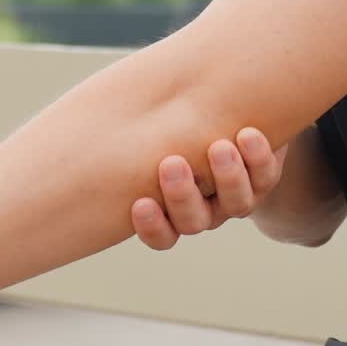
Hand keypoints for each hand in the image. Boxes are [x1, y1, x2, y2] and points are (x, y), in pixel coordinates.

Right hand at [131, 128, 288, 249]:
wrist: (233, 119)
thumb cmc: (172, 126)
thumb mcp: (146, 131)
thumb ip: (127, 130)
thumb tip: (80, 112)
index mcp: (170, 211)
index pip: (160, 233)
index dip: (153, 226)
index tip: (140, 204)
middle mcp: (203, 212)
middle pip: (195, 222)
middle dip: (184, 195)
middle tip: (172, 163)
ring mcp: (234, 197)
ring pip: (235, 205)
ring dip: (227, 177)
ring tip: (220, 146)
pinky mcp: (263, 176)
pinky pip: (266, 178)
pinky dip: (259, 157)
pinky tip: (249, 134)